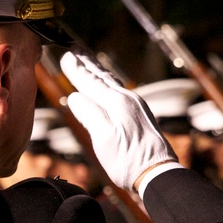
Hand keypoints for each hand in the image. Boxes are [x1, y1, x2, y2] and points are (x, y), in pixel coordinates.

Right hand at [60, 51, 176, 190]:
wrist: (157, 174)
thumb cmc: (128, 161)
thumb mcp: (103, 138)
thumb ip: (89, 114)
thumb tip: (74, 97)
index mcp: (116, 103)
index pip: (90, 81)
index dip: (76, 70)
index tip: (65, 55)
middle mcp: (128, 100)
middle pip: (102, 77)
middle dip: (87, 63)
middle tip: (75, 48)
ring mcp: (136, 106)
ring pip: (112, 82)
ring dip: (98, 71)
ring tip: (89, 61)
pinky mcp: (140, 115)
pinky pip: (119, 91)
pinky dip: (109, 83)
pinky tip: (108, 85)